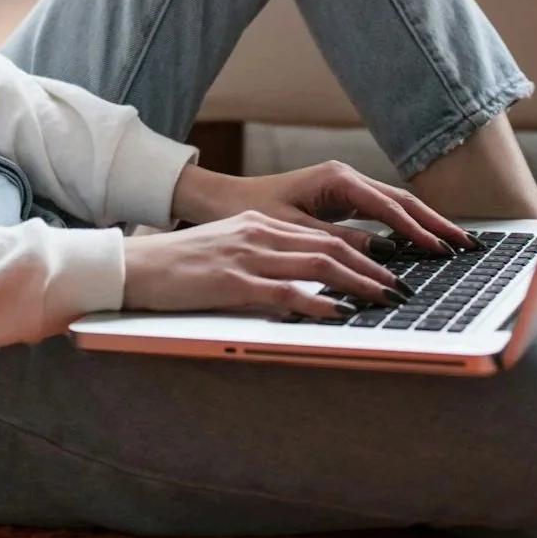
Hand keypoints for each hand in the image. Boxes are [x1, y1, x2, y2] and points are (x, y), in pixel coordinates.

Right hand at [122, 210, 407, 317]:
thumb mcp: (227, 252)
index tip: (388, 270)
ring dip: (358, 284)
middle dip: (372, 268)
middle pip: (329, 247)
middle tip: (401, 288)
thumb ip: (263, 261)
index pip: (322, 236)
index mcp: (259, 224)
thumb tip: (301, 284)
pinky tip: (340, 313)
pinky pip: (285, 291)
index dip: (361, 253)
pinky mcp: (232, 282)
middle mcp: (259, 233)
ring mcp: (247, 256)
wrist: (134, 267)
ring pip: (317, 265)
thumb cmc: (177, 267)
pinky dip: (318, 302)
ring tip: (385, 299)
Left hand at [170, 159, 472, 255]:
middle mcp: (346, 178)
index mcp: (337, 179)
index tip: (440, 250)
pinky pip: (383, 213)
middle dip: (435, 223)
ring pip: (396, 205)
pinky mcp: (343, 199)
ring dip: (425, 224)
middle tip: (467, 245)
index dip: (416, 230)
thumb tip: (381, 255)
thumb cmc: (252, 212)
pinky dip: (405, 227)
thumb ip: (337, 241)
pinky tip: (423, 243)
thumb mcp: (294, 231)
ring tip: (456, 245)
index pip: (388, 207)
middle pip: (402, 201)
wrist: (225, 200)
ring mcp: (346, 187)